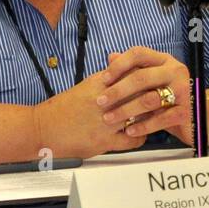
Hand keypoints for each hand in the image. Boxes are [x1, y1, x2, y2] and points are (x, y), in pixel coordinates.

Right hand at [32, 57, 153, 157]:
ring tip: (155, 116)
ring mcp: (105, 121)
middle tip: (164, 98)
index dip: (150, 77)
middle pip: (141, 93)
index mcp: (101, 83)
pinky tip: (140, 133)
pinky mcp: (104, 141)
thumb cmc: (65, 108)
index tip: (158, 80)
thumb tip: (124, 66)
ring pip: (140, 115)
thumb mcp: (87, 86)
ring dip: (150, 116)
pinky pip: (133, 139)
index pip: (135, 74)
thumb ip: (108, 77)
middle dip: (155, 95)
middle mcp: (105, 100)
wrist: (43, 128)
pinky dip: (141, 136)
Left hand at [95, 47, 192, 143]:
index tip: (103, 79)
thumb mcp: (151, 81)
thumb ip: (133, 69)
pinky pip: (160, 119)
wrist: (197, 117)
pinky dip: (142, 126)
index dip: (119, 65)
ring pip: (149, 100)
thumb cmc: (168, 97)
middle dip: (118, 90)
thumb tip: (111, 56)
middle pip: (141, 77)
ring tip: (109, 119)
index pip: (139, 53)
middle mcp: (176, 71)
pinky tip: (129, 131)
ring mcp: (183, 91)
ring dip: (125, 110)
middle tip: (100, 102)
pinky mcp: (186, 111)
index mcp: (165, 60)